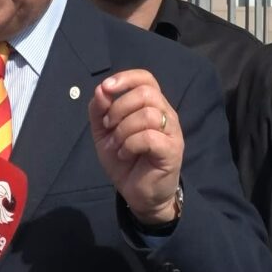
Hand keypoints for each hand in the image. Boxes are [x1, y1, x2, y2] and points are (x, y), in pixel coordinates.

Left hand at [88, 69, 183, 224]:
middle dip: (119, 108)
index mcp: (151, 105)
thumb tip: (101, 90)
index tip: (106, 89)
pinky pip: (149, 137)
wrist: (137, 193)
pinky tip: (125, 154)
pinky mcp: (172, 150)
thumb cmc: (124, 159)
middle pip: (146, 93)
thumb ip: (100, 110)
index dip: (125, 78)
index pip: (146, 78)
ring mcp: (172, 132)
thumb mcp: (104, 132)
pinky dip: (130, 144)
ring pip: (147, 114)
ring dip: (123, 130)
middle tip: (109, 126)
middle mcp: (166, 114)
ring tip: (117, 145)